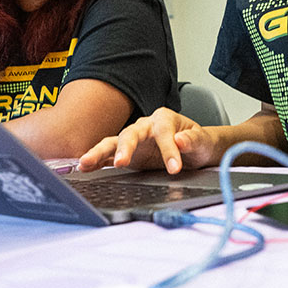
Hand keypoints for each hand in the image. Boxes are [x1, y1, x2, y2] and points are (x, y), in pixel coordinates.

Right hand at [78, 107, 219, 173]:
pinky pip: (109, 156)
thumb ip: (193, 140)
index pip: (163, 132)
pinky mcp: (128, 154)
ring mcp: (134, 141)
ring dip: (99, 153)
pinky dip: (97, 162)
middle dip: (125, 148)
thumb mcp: (202, 141)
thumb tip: (181, 140)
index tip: (174, 168)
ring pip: (113, 143)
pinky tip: (84, 168)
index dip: (169, 150)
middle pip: (131, 133)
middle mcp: (145, 126)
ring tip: (85, 163)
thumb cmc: (198, 142)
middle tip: (121, 162)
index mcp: (164, 119)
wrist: (195, 149)